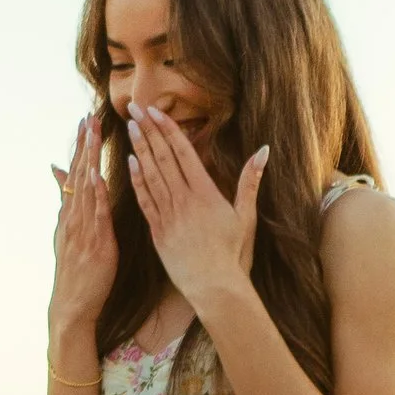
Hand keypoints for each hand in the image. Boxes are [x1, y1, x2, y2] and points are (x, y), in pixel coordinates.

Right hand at [48, 112, 118, 345]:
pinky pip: (96, 215)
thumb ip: (65, 204)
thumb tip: (57, 173)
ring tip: (94, 137)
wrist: (71, 305)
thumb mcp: (66, 234)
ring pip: (86, 189)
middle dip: (85, 146)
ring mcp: (82, 230)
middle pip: (79, 175)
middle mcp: (73, 218)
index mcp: (70, 215)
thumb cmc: (74, 271)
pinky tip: (98, 176)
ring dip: (90, 161)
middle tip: (89, 118)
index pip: (74, 174)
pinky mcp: (95, 244)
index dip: (79, 148)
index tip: (84, 122)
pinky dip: (96, 194)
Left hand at [123, 110, 265, 312]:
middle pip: (163, 159)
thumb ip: (250, 181)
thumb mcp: (246, 215)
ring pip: (150, 176)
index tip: (156, 111)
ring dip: (139, 149)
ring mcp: (168, 216)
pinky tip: (129, 163)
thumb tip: (264, 150)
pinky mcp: (157, 232)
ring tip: (130, 127)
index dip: (168, 130)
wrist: (215, 287)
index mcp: (205, 194)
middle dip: (148, 131)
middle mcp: (184, 201)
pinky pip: (144, 201)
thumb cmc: (234, 253)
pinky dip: (136, 180)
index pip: (183, 153)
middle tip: (134, 107)